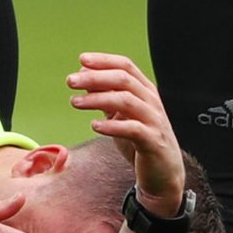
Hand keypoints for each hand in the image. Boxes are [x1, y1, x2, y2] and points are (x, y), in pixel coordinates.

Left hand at [66, 53, 186, 214]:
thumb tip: (82, 74)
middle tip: (70, 81)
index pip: (126, 66)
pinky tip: (94, 125)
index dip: (104, 61)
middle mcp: (151, 102)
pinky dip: (112, 125)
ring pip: (127, 101)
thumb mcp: (119, 114)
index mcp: (145, 91)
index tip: (82, 59)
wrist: (162, 173)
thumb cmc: (139, 140)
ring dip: (98, 99)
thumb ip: (105, 95)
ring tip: (75, 102)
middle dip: (95, 77)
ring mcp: (154, 121)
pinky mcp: (153, 142)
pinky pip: (133, 129)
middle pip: (124, 80)